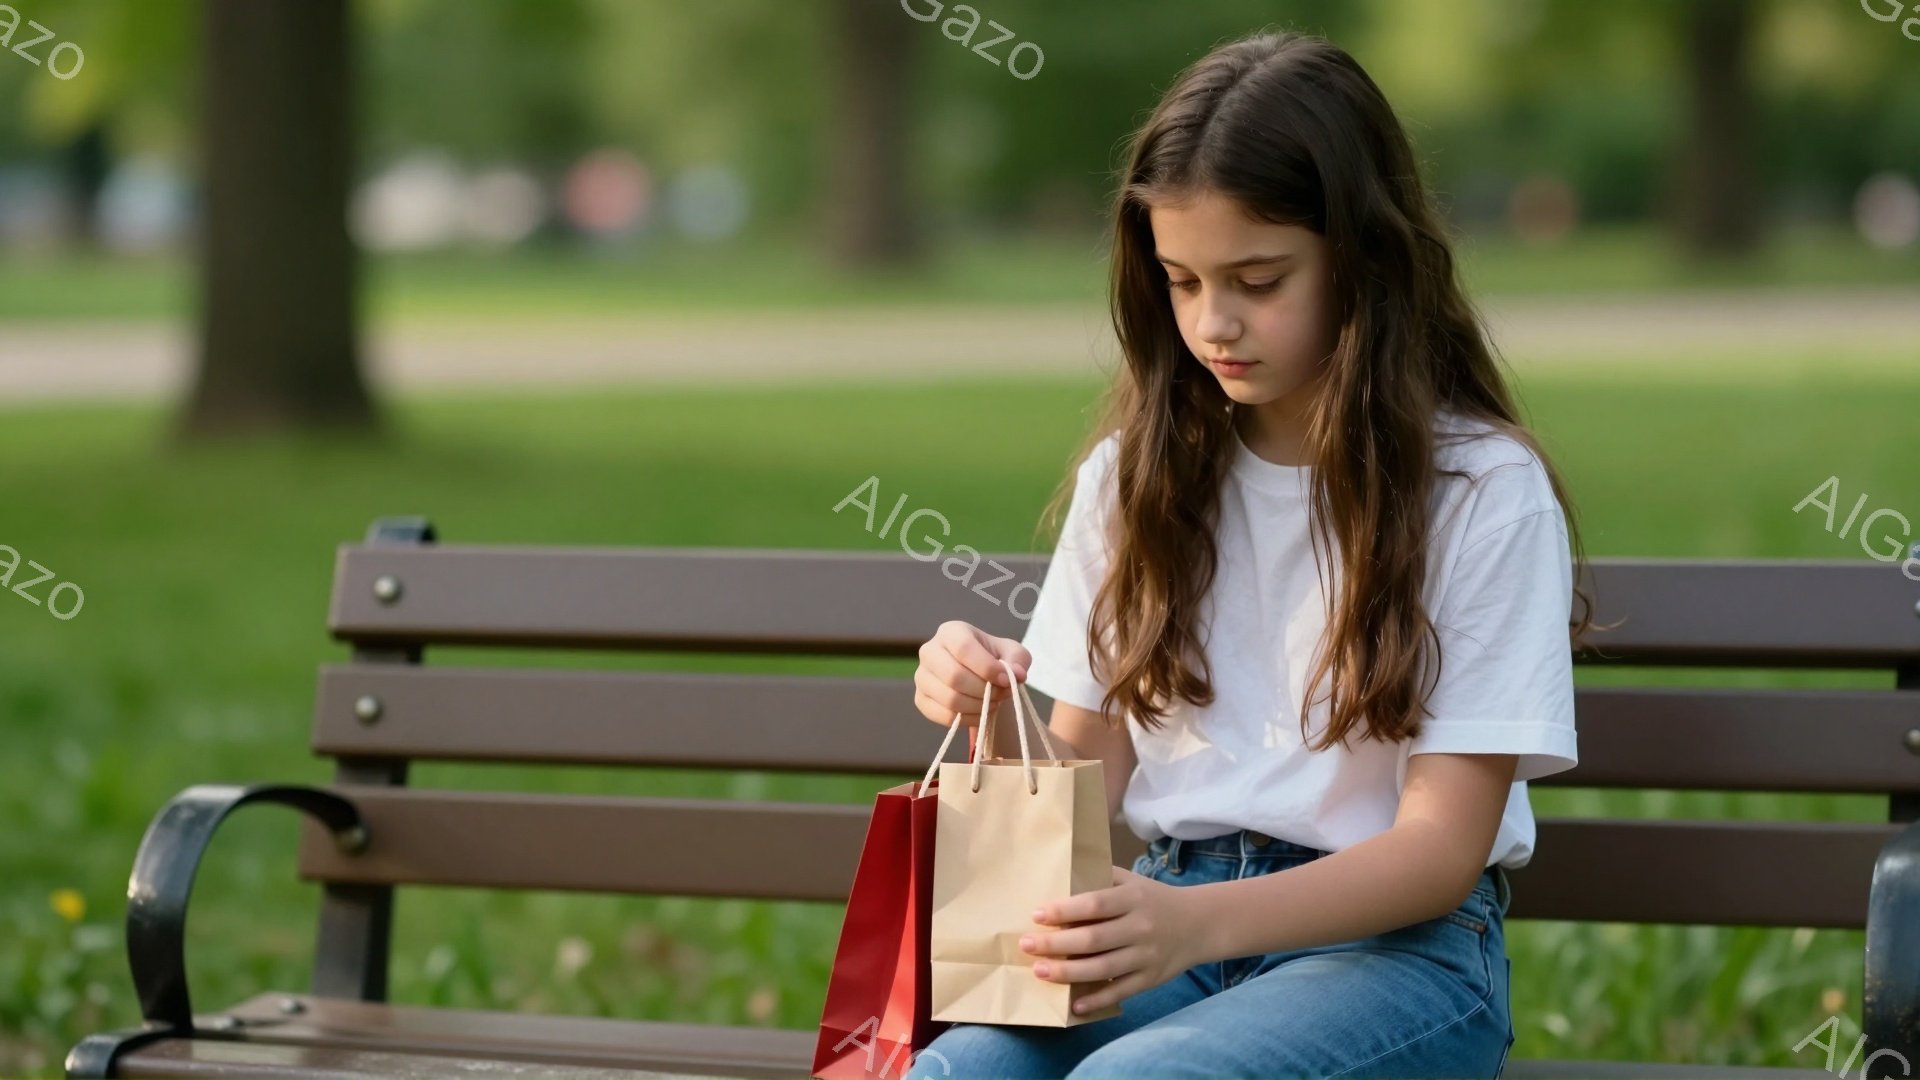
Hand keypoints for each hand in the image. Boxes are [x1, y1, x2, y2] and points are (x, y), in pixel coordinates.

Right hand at [912, 620, 1031, 729]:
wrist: (980, 676)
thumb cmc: (995, 659)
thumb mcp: (1013, 653)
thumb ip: (1018, 660)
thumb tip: (1016, 674)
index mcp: (951, 632)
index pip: (964, 648)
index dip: (988, 668)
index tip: (1008, 680)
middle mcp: (929, 651)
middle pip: (954, 676)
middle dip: (984, 691)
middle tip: (1003, 694)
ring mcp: (922, 676)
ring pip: (949, 699)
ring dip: (979, 706)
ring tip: (994, 702)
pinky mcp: (921, 699)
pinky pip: (944, 716)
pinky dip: (969, 719)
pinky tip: (981, 713)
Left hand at [1021, 864, 1201, 1014]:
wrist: (1199, 923)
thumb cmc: (1153, 899)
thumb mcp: (1132, 881)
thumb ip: (1101, 880)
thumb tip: (1058, 883)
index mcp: (1133, 898)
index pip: (1094, 904)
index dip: (1064, 910)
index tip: (1037, 915)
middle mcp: (1141, 927)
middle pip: (1093, 939)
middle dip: (1056, 944)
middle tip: (1026, 945)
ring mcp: (1147, 956)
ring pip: (1103, 968)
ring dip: (1068, 972)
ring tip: (1040, 971)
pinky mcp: (1152, 978)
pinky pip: (1121, 992)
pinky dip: (1097, 1000)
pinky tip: (1074, 1005)